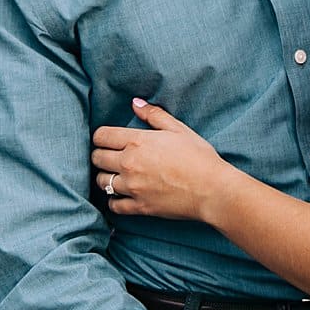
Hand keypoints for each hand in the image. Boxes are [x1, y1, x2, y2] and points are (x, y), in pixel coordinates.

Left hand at [91, 99, 230, 221]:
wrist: (212, 189)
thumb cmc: (199, 156)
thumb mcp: (178, 129)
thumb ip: (154, 114)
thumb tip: (135, 103)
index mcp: (137, 142)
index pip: (101, 136)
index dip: (101, 137)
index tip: (107, 140)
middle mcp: (129, 164)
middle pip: (97, 158)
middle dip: (100, 155)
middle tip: (110, 157)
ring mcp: (133, 187)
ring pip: (102, 182)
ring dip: (105, 177)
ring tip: (116, 175)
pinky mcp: (140, 207)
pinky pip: (114, 205)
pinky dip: (114, 201)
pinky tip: (122, 196)